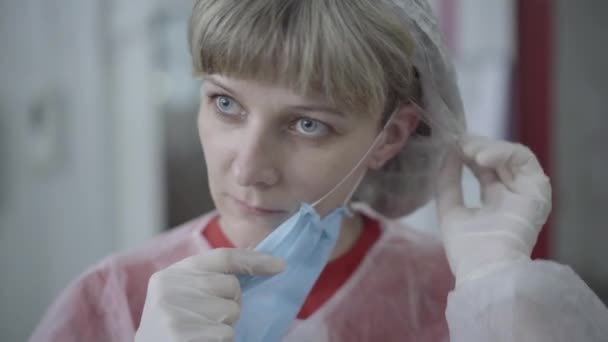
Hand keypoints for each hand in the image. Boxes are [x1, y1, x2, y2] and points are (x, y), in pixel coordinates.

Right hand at [134, 248, 284, 341]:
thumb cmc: (173, 332)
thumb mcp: (183, 299)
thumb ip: (208, 281)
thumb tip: (260, 263)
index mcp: (170, 275)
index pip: (222, 257)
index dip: (255, 260)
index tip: (281, 266)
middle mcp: (169, 289)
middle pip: (231, 286)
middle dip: (230, 305)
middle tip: (207, 321)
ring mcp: (173, 313)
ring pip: (231, 312)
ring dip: (224, 328)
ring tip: (200, 334)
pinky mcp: (180, 335)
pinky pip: (226, 334)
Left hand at [436, 135, 551, 285]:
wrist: (485, 268)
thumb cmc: (467, 248)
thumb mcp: (449, 208)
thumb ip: (448, 181)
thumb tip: (448, 153)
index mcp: (494, 203)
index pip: (484, 169)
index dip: (468, 154)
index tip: (451, 144)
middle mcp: (513, 196)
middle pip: (498, 160)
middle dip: (477, 147)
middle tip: (459, 143)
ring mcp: (526, 193)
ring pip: (512, 156)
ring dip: (488, 147)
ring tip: (468, 150)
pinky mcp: (538, 191)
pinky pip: (525, 160)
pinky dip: (503, 152)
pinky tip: (482, 158)